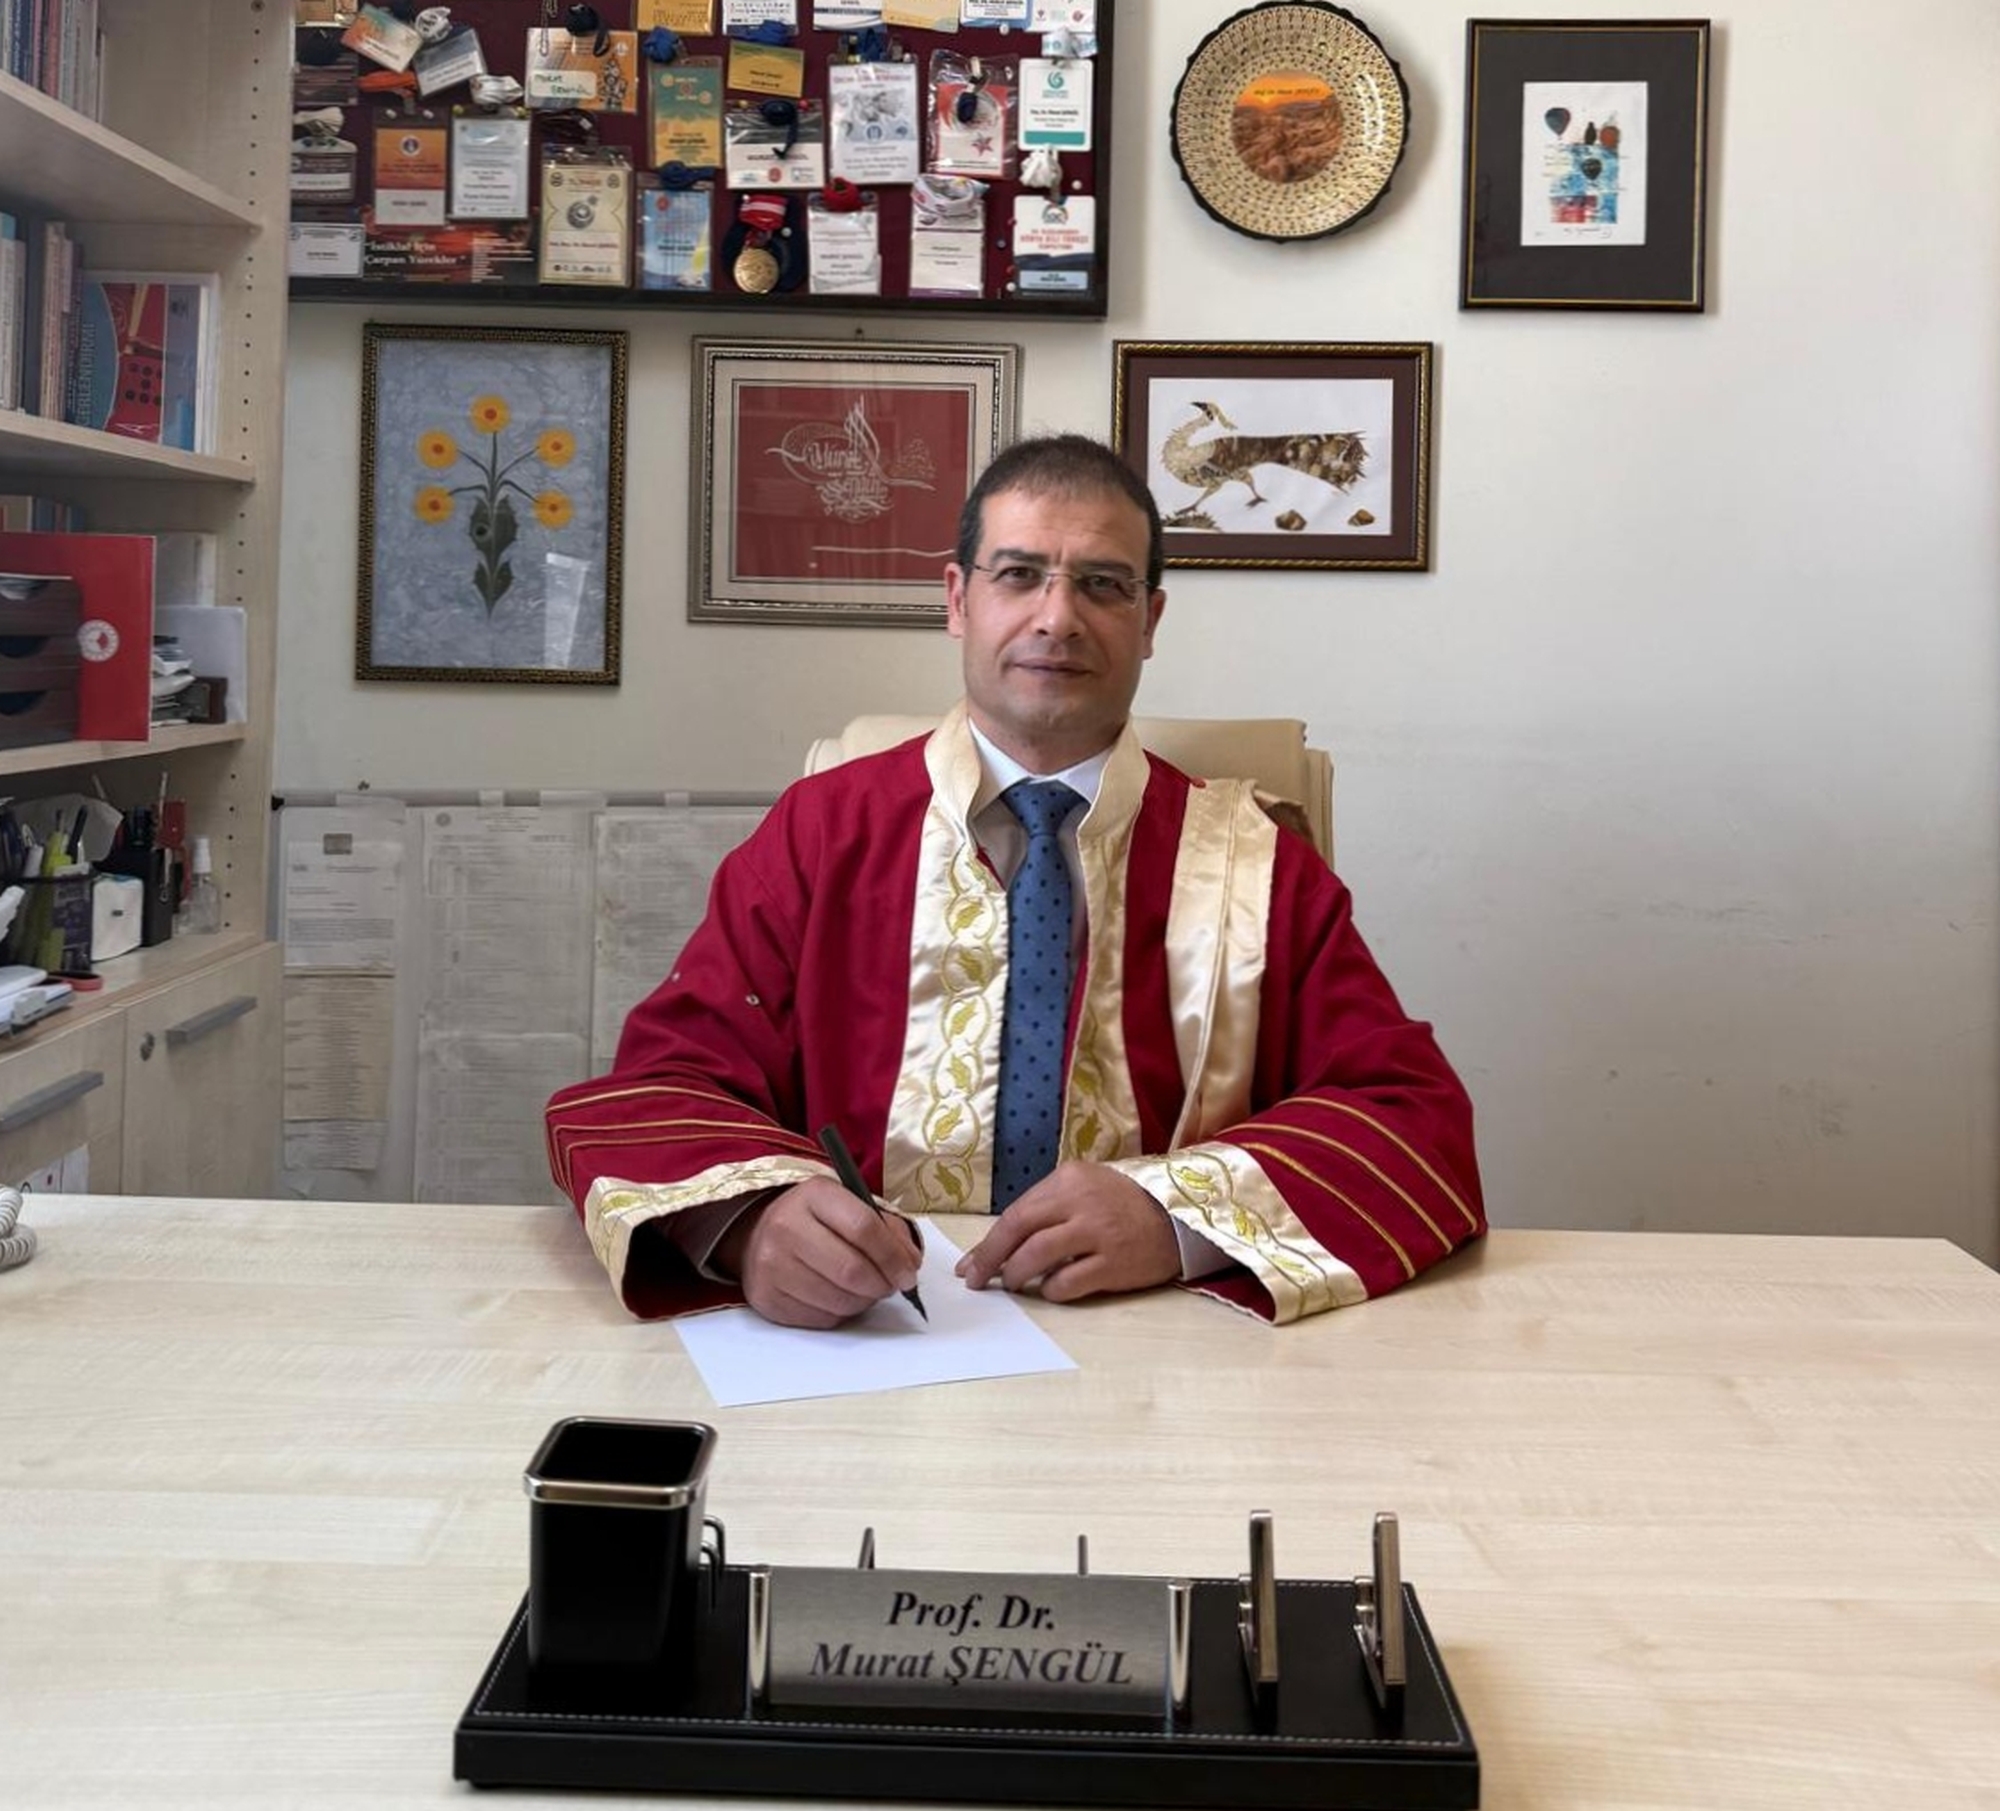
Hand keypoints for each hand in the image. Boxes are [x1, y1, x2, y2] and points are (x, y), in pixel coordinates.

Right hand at [715, 1180, 922, 1328]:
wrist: (758, 1231)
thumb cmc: (817, 1219)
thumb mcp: (851, 1205)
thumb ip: (887, 1228)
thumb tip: (909, 1265)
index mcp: (814, 1195)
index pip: (863, 1228)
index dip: (893, 1256)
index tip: (908, 1273)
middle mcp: (786, 1227)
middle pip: (851, 1270)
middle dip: (881, 1285)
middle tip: (890, 1285)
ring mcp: (771, 1265)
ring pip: (838, 1301)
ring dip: (863, 1302)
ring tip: (863, 1289)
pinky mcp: (766, 1298)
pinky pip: (821, 1319)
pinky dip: (840, 1313)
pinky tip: (838, 1296)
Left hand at [955, 1162, 1180, 1303]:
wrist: (1178, 1216)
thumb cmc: (1123, 1203)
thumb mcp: (1084, 1188)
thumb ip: (1046, 1209)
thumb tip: (998, 1245)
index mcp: (1068, 1179)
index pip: (1015, 1212)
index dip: (987, 1242)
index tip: (969, 1263)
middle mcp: (1079, 1202)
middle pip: (1018, 1231)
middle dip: (990, 1259)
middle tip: (976, 1279)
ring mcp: (1098, 1233)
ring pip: (1037, 1256)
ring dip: (1016, 1275)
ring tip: (1013, 1284)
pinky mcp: (1114, 1264)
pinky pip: (1067, 1283)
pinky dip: (1051, 1290)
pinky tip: (1052, 1289)